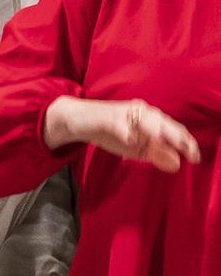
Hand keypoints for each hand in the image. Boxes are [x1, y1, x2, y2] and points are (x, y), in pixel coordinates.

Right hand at [44, 97, 200, 172]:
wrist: (78, 120)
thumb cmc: (110, 132)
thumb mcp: (136, 147)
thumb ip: (156, 154)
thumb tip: (177, 164)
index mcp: (151, 118)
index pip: (174, 128)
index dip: (186, 142)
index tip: (196, 158)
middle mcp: (141, 112)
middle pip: (164, 122)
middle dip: (176, 136)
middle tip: (187, 152)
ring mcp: (124, 113)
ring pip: (144, 120)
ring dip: (154, 130)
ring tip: (162, 142)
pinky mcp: (107, 117)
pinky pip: (119, 124)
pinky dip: (125, 131)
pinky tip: (129, 138)